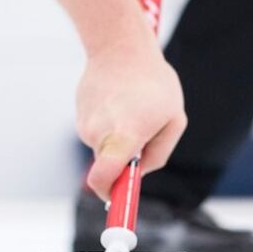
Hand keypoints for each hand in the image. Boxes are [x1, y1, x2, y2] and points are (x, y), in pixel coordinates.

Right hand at [76, 41, 186, 201]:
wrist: (120, 46)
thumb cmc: (154, 83)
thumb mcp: (173, 120)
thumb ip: (158, 154)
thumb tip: (138, 172)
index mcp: (124, 137)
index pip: (104, 180)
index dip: (109, 196)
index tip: (117, 204)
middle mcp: (99, 133)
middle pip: (108, 165)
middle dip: (123, 160)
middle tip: (143, 135)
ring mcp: (85, 123)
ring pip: (103, 146)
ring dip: (117, 137)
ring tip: (132, 107)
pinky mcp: (79, 113)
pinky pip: (96, 130)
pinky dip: (108, 123)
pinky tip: (118, 100)